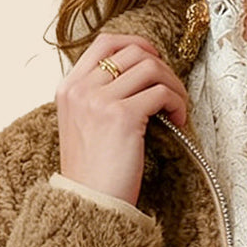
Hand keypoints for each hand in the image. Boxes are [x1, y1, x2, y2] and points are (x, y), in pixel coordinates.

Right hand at [55, 32, 188, 206]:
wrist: (90, 204)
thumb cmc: (93, 173)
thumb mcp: (83, 126)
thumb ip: (97, 99)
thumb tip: (136, 78)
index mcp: (68, 88)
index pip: (104, 41)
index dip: (136, 44)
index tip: (154, 60)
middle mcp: (81, 88)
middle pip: (133, 52)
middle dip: (161, 68)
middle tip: (171, 92)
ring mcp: (100, 100)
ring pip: (150, 68)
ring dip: (173, 85)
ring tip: (177, 108)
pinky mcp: (123, 117)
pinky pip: (161, 93)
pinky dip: (177, 103)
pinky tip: (177, 121)